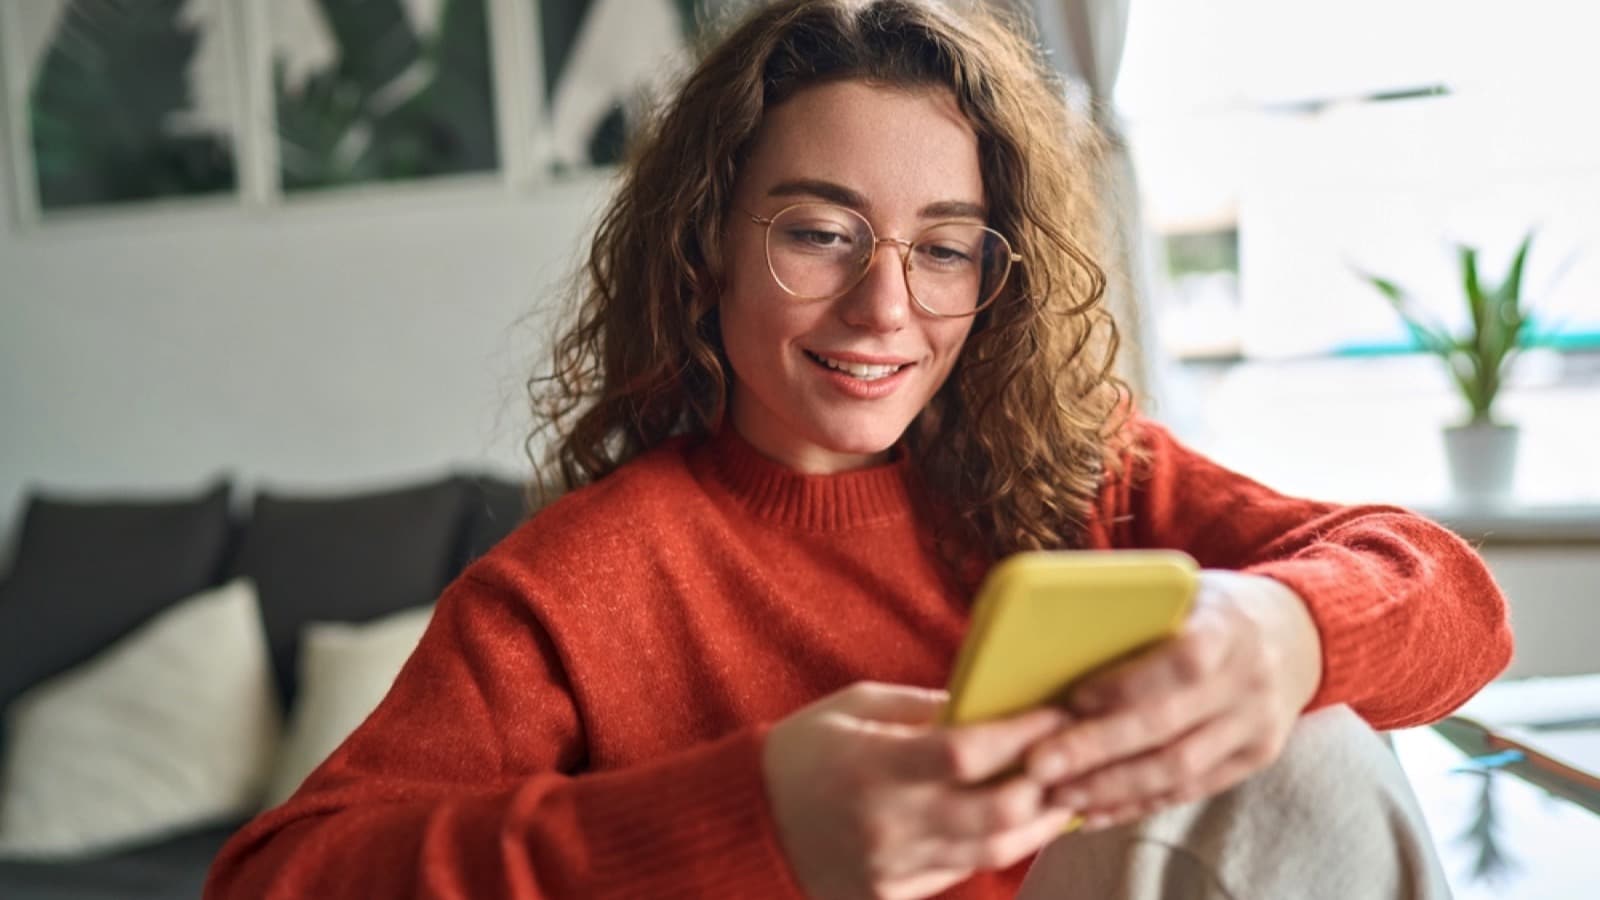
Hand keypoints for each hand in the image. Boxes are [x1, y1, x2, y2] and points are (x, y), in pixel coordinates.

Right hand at [762, 681, 1078, 899]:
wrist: (746, 823)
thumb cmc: (802, 751)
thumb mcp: (854, 707)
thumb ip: (922, 707)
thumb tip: (989, 704)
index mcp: (872, 765)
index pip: (968, 753)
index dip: (1024, 733)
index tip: (1059, 711)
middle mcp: (886, 822)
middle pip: (995, 813)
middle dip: (1047, 784)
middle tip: (1075, 758)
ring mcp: (890, 867)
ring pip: (990, 851)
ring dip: (1037, 823)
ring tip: (1063, 794)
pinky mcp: (891, 895)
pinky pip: (960, 871)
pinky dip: (994, 845)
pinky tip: (1017, 823)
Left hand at [1023, 571, 1322, 829]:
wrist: (1297, 634)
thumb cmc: (1214, 607)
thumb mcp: (1186, 590)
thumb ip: (1138, 612)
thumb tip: (1053, 637)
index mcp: (1228, 628)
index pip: (1182, 662)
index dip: (1127, 684)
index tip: (1073, 698)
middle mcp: (1248, 681)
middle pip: (1169, 727)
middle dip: (1097, 750)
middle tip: (1039, 765)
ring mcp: (1256, 726)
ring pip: (1179, 770)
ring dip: (1111, 788)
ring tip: (1057, 795)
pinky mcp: (1254, 759)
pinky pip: (1190, 791)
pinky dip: (1138, 804)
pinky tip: (1095, 811)